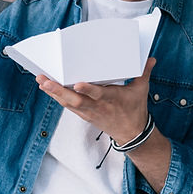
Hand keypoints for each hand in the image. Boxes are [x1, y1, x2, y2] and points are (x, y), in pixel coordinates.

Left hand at [37, 58, 156, 142]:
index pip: (98, 94)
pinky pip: (68, 106)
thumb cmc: (135, 110)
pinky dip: (57, 97)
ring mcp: (89, 112)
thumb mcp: (141, 90)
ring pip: (68, 103)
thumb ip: (143, 72)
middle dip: (59, 90)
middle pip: (75, 100)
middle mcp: (97, 106)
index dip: (87, 90)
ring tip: (41, 81)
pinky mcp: (84, 114)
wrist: (131, 134)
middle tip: (45, 80)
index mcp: (111, 99)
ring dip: (53, 92)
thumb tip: (151, 58)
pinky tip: (47, 88)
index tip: (77, 84)